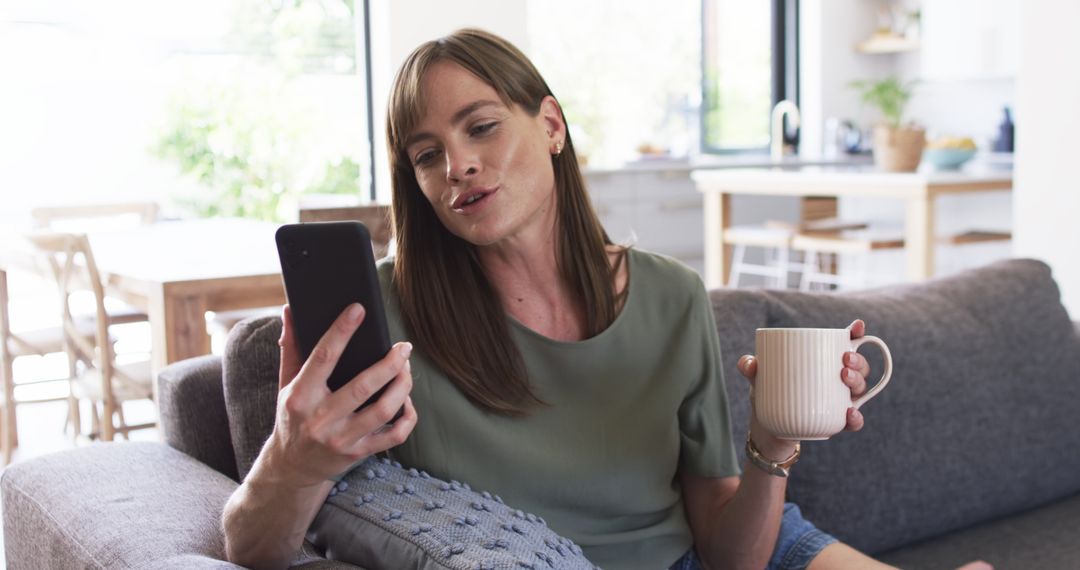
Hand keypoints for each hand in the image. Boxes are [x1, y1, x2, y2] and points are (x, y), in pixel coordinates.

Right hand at [267, 303, 417, 487]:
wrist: (291, 468)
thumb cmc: (292, 418)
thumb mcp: (286, 384)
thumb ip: (291, 348)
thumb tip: (289, 311)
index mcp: (301, 396)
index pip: (323, 357)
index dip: (341, 331)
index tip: (359, 310)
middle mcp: (321, 419)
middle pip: (363, 386)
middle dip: (390, 363)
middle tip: (403, 347)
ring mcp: (342, 439)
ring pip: (384, 409)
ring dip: (403, 385)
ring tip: (406, 369)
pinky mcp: (358, 453)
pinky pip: (394, 435)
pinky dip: (408, 416)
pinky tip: (407, 400)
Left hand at [737, 319, 871, 455]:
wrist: (767, 430)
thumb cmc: (768, 393)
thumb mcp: (758, 377)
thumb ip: (750, 367)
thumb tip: (750, 363)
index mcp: (823, 361)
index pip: (845, 344)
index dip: (856, 333)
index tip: (857, 326)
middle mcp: (837, 379)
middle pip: (859, 366)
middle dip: (858, 360)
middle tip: (845, 359)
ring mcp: (839, 401)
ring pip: (860, 390)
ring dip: (858, 381)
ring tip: (844, 377)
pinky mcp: (836, 423)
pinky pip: (853, 421)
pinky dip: (856, 418)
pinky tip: (849, 412)